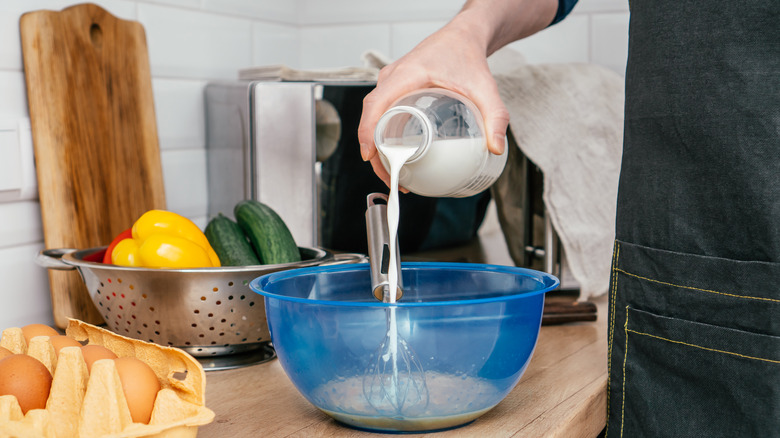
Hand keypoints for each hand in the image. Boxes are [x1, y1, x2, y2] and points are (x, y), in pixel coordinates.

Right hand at [357, 18, 509, 188]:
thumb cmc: (468, 55)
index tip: (370, 155)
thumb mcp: (484, 87)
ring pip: (374, 116)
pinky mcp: (394, 88)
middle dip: (375, 150)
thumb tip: (497, 148)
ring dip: (378, 144)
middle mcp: (393, 78)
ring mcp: (391, 83)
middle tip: (392, 177)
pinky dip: (383, 134)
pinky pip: (381, 112)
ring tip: (395, 172)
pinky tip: (396, 154)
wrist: (463, 37)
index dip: (367, 131)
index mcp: (407, 74)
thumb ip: (495, 117)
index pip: (376, 104)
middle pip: (372, 116)